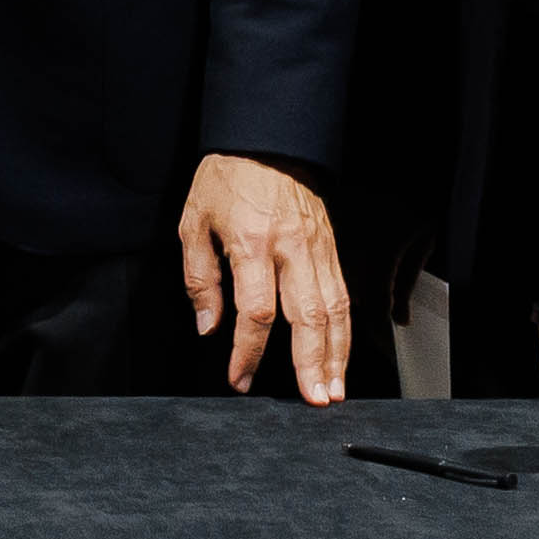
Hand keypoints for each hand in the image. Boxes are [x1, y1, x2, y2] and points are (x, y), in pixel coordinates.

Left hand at [183, 153, 355, 402]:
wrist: (267, 138)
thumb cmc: (225, 178)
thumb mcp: (193, 222)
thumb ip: (200, 278)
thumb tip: (209, 327)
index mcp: (252, 243)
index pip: (255, 311)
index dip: (248, 352)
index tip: (240, 379)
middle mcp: (291, 248)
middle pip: (307, 315)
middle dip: (312, 363)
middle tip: (315, 400)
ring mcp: (317, 247)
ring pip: (334, 308)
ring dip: (337, 353)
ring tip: (334, 390)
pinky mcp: (331, 246)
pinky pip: (342, 293)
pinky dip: (345, 329)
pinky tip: (341, 354)